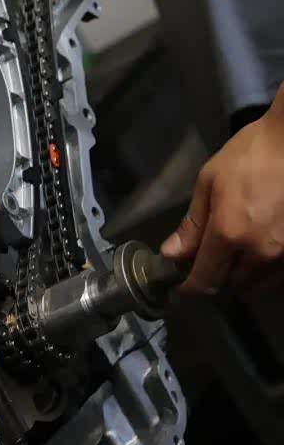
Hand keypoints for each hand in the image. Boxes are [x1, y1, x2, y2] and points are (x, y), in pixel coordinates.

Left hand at [160, 84, 283, 294]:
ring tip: (229, 254)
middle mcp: (261, 252)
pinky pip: (277, 273)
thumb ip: (191, 224)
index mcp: (230, 234)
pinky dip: (262, 269)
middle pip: (232, 287)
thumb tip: (171, 254)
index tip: (180, 285)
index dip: (190, 289)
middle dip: (213, 280)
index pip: (205, 281)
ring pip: (257, 284)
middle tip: (202, 261)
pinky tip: (253, 248)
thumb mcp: (209, 183)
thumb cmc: (250, 155)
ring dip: (239, 277)